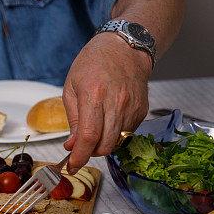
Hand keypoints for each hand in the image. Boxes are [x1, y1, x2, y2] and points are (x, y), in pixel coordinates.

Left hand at [61, 33, 151, 171]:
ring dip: (103, 144)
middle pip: (105, 145)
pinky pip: (127, 133)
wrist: (125, 47)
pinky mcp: (142, 110)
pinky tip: (109, 121)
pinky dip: (116, 135)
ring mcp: (132, 107)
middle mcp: (116, 102)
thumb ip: (73, 120)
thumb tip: (72, 146)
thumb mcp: (72, 87)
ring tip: (96, 131)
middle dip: (91, 153)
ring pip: (118, 143)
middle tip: (82, 147)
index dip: (80, 156)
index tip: (72, 165)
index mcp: (94, 94)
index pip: (89, 136)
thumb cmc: (94, 63)